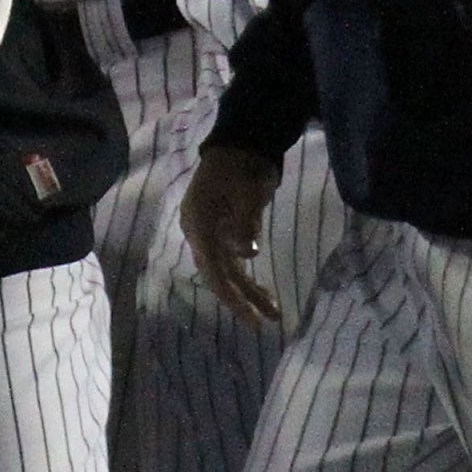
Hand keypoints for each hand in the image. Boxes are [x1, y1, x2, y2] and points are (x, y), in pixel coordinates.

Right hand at [179, 146, 284, 325]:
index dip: (227, 291)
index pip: (210, 264)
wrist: (239, 147)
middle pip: (217, 273)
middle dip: (240, 299)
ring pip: (228, 271)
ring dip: (249, 292)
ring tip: (273, 314)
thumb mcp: (245, 191)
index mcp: (198, 221)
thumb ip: (245, 221)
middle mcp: (201, 232)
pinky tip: (266, 296)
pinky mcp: (226, 234)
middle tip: (260, 324)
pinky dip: (250, 280)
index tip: (245, 312)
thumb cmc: (239, 167)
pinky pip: (236, 264)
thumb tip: (248, 253)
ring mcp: (212, 234)